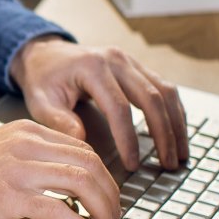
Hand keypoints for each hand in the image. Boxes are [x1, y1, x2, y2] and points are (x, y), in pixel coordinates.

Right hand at [0, 119, 118, 218]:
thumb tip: (57, 182)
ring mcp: (16, 169)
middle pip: (91, 164)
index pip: (82, 149)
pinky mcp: (6, 196)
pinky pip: (58, 210)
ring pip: (82, 183)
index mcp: (24, 132)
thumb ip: (25, 158)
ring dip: (103, 210)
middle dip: (111, 194)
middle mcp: (25, 144)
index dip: (103, 176)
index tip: (107, 197)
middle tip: (113, 216)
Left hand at [11, 36, 187, 170]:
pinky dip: (174, 112)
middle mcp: (117, 60)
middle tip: (167, 165)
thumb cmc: (43, 79)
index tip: (133, 165)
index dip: (128, 138)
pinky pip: (164, 88)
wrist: (45, 54)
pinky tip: (177, 134)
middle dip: (163, 135)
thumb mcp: (40, 101)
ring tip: (179, 155)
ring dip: (176, 125)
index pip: (119, 108)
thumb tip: (82, 142)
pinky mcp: (137, 67)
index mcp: (93, 67)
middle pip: (152, 98)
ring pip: (165, 92)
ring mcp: (130, 61)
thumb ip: (58, 121)